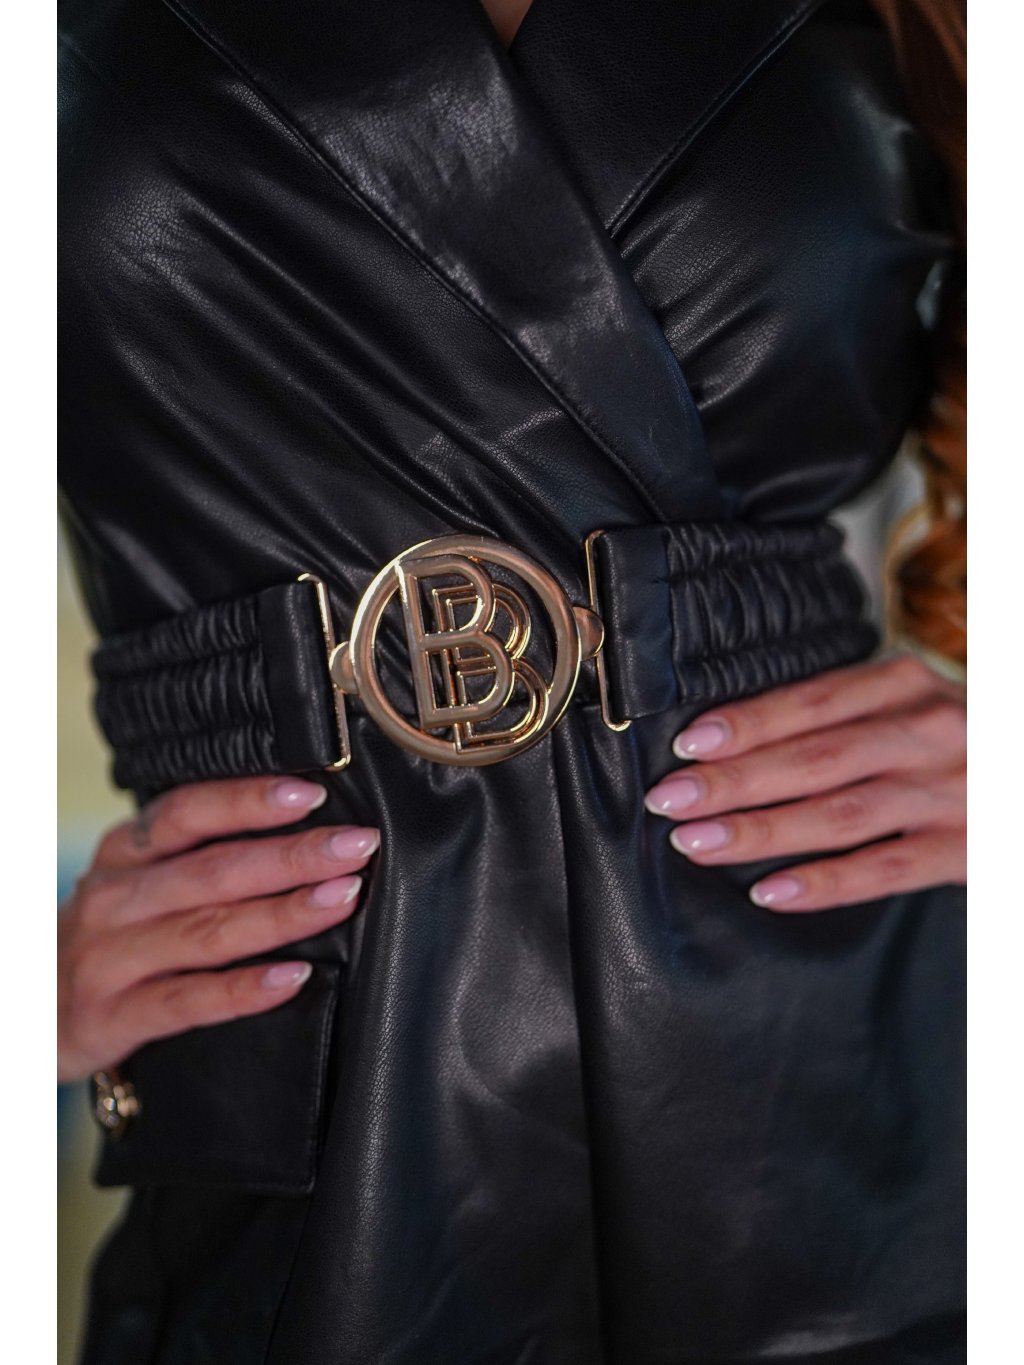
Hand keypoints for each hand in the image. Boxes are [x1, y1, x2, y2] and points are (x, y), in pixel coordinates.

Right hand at [58, 775, 378, 1081]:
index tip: (312, 793)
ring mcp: (110, 959)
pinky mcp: (112, 1018)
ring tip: (341, 897)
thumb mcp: (136, 884)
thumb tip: (302, 825)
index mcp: (125, 854)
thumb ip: (198, 857)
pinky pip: (188, 1001)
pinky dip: (244, 990)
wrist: (30, 1013)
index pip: (188, 812)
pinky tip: (293, 978)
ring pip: (207, 930)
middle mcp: (115, 899)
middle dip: (292, 855)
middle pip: (213, 869)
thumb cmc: (110, 939)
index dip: (249, 800)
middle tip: (356, 845)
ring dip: (283, 912)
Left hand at [644, 654, 964, 911]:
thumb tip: (725, 744)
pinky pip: (886, 870)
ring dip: (762, 830)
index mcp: (904, 685)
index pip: (812, 703)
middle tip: (669, 800)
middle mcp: (929, 731)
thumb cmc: (948, 743)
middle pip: (816, 757)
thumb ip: (837, 718)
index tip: (686, 745)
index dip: (747, 723)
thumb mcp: (903, 709)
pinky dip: (825, 883)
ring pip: (842, 813)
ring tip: (698, 844)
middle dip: (735, 780)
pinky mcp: (967, 849)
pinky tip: (770, 893)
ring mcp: (950, 791)